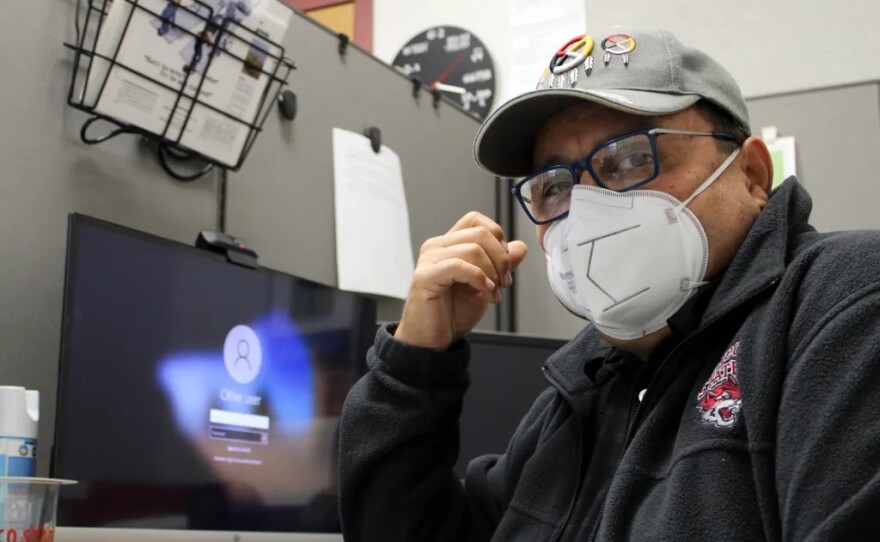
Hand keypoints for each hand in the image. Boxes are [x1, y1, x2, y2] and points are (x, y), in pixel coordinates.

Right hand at [395, 212, 528, 350]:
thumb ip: (501, 265)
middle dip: (501, 259)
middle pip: (480, 233)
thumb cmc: (452, 313)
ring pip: (473, 249)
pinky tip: (485, 293)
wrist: (432, 341)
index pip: (476, 220)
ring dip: (492, 273)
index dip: (497, 237)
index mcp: (450, 244)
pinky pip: (459, 266)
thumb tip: (520, 247)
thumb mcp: (486, 285)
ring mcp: (429, 259)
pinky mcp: (425, 276)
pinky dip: (479, 279)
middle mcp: (437, 247)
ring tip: (494, 293)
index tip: (505, 263)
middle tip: (504, 283)